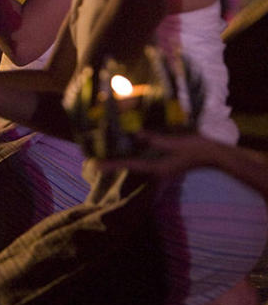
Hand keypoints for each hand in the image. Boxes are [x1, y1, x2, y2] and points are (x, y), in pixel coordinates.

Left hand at [95, 132, 215, 178]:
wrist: (213, 154)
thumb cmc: (196, 149)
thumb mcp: (176, 143)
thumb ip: (156, 140)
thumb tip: (136, 135)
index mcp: (156, 167)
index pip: (129, 165)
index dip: (111, 165)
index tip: (95, 166)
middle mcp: (154, 169)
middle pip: (127, 166)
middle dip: (111, 164)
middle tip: (91, 162)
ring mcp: (157, 166)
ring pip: (133, 163)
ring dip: (119, 160)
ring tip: (100, 158)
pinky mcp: (161, 161)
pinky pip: (141, 160)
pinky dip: (130, 156)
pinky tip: (122, 149)